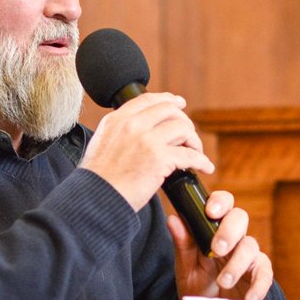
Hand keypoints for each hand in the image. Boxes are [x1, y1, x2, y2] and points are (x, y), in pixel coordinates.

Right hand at [80, 93, 215, 210]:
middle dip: (184, 122)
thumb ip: (120, 132)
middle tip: (189, 137)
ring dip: (194, 141)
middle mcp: (131, 124)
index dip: (168, 99)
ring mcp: (146, 139)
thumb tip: (141, 132)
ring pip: (183, 128)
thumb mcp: (102, 144)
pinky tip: (205, 168)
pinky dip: (201, 161)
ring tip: (195, 153)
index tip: (179, 103)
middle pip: (170, 110)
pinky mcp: (159, 158)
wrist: (95, 200)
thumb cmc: (98, 181)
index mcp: (116, 120)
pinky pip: (190, 155)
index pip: (147, 100)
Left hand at [169, 190, 272, 299]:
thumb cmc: (199, 283)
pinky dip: (258, 286)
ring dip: (237, 263)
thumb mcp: (186, 267)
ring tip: (223, 281)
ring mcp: (249, 255)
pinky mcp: (260, 274)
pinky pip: (265, 274)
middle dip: (229, 231)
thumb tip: (173, 218)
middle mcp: (235, 237)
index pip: (223, 203)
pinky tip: (247, 298)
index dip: (219, 202)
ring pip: (250, 246)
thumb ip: (183, 244)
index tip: (210, 211)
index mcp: (216, 228)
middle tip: (217, 248)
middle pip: (240, 218)